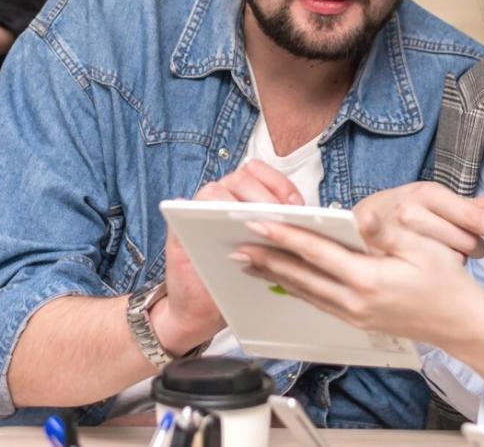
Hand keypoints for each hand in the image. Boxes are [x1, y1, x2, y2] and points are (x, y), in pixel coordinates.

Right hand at [152, 160, 305, 354]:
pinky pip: (188, 207)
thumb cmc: (236, 278)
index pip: (263, 173)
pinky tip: (227, 234)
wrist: (201, 309)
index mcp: (244, 196)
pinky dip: (206, 214)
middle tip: (278, 220)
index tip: (295, 205)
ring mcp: (199, 209)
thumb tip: (304, 218)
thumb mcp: (265, 253)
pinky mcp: (179, 224)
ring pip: (217, 190)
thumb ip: (278, 232)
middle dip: (264, 198)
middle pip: (243, 178)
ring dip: (238, 207)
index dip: (280, 185)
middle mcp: (222, 197)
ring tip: (256, 228)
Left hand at [236, 209, 483, 349]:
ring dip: (274, 276)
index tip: (259, 223)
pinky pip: (317, 302)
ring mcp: (353, 314)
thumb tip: (361, 217)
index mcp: (369, 279)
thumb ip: (387, 233)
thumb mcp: (424, 249)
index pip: (316, 253)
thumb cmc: (446, 282)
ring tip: (247, 261)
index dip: (285, 236)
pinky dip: (294, 289)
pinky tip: (281, 280)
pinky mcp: (355, 320)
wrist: (460, 324)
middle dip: (266, 259)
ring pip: (304, 291)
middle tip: (236, 245)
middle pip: (300, 276)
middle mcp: (355, 300)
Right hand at [353, 180, 483, 259]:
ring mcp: (393, 234)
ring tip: (437, 254)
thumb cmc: (403, 212)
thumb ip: (474, 204)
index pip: (473, 216)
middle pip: (464, 243)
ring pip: (447, 260)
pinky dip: (433, 272)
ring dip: (451, 260)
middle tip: (454, 245)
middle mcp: (409, 210)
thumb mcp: (437, 203)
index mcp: (427, 193)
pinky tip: (427, 269)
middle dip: (469, 248)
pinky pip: (424, 273)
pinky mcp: (382, 254)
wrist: (355, 225)